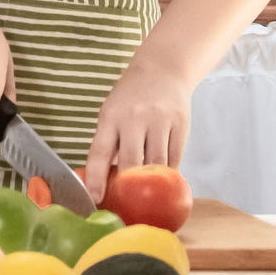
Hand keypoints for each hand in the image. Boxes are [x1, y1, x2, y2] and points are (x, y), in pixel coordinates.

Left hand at [84, 60, 191, 202]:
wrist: (163, 69)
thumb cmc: (130, 98)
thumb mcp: (111, 113)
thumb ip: (108, 143)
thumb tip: (103, 182)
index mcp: (110, 117)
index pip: (100, 152)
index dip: (96, 178)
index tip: (94, 199)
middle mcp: (134, 118)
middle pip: (132, 161)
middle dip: (129, 188)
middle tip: (127, 205)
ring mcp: (160, 121)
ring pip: (157, 164)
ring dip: (152, 184)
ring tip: (148, 198)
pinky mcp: (181, 124)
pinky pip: (175, 158)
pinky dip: (169, 174)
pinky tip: (164, 181)